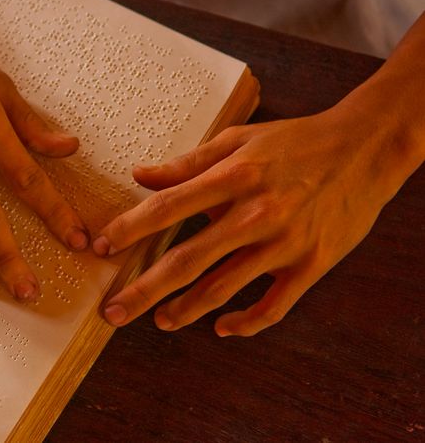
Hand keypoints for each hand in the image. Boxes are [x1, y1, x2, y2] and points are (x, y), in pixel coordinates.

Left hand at [94, 99, 422, 335]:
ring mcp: (285, 243)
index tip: (101, 246)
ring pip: (225, 287)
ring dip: (186, 310)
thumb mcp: (240, 139)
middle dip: (144, 289)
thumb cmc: (296, 141)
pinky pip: (274, 306)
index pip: (169, 207)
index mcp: (234, 177)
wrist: (367, 148)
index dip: (130, 228)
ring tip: (160, 321)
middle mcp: (256, 213)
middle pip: (188, 260)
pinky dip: (246, 322)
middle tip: (112, 312)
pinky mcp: (311, 264)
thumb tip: (139, 174)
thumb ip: (188, 162)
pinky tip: (221, 328)